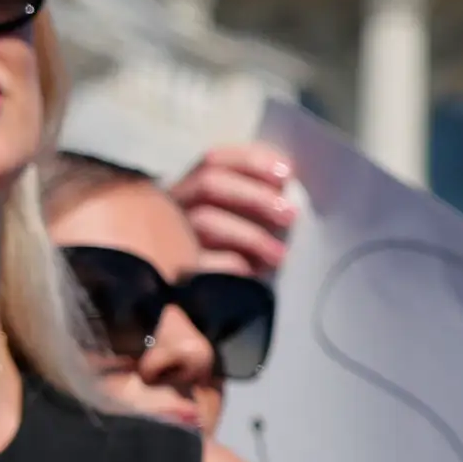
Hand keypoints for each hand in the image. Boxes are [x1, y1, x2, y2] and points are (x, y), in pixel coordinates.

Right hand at [170, 141, 304, 279]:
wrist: (195, 301)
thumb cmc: (230, 248)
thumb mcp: (240, 216)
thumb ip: (258, 193)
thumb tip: (288, 179)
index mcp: (190, 186)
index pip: (214, 160)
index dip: (251, 162)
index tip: (287, 173)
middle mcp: (175, 206)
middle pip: (209, 184)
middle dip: (255, 196)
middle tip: (291, 215)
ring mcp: (171, 236)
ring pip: (205, 221)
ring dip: (251, 235)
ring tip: (280, 255)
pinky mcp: (175, 270)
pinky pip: (200, 262)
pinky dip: (230, 264)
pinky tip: (252, 273)